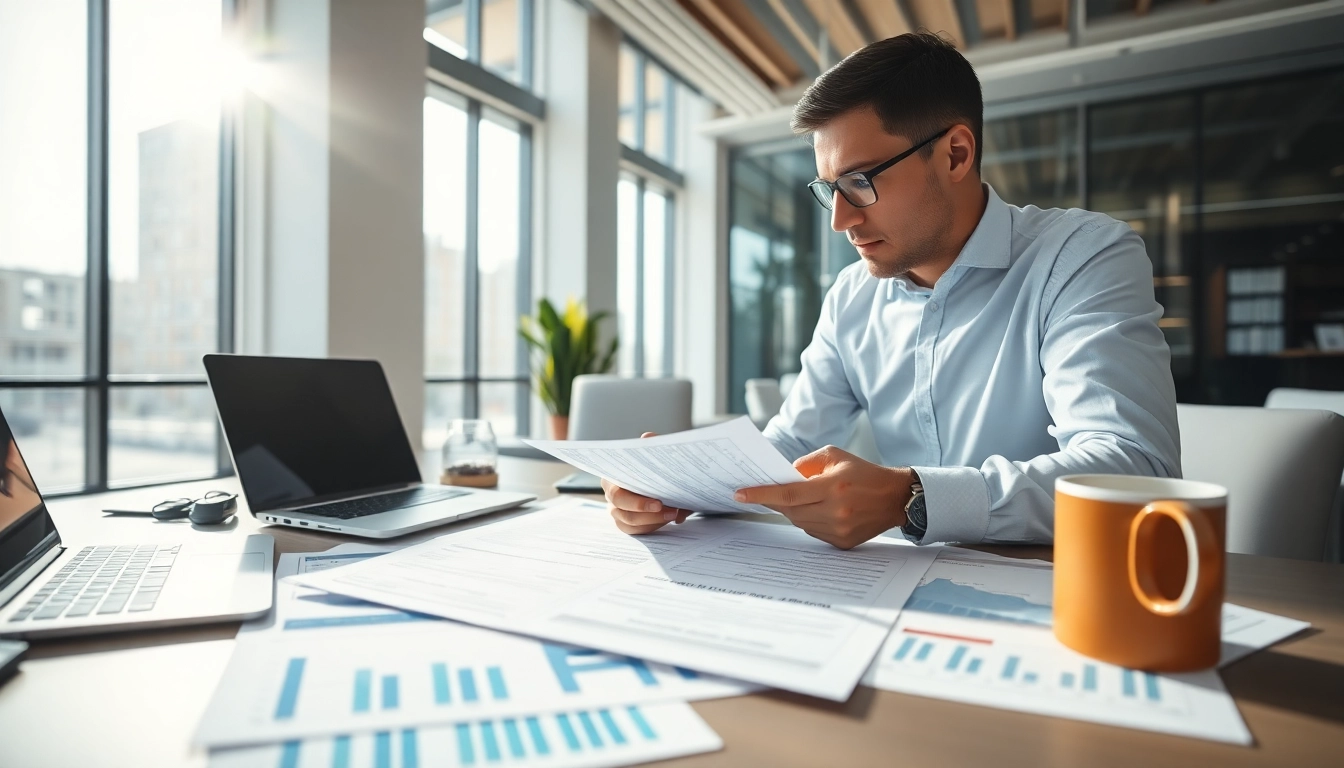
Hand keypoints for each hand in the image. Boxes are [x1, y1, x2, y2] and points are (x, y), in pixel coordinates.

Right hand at [603, 432, 691, 534]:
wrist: (660, 473)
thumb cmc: (652, 463)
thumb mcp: (653, 453)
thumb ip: (650, 445)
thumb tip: (647, 437)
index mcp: (612, 477)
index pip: (617, 494)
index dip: (637, 502)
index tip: (659, 502)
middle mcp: (611, 496)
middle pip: (623, 512)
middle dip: (649, 514)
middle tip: (673, 511)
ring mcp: (617, 511)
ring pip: (630, 523)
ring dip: (655, 521)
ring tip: (676, 513)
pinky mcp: (627, 523)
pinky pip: (638, 531)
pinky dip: (655, 526)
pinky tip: (672, 518)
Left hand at [734, 446, 912, 549]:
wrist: (895, 497)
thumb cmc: (863, 473)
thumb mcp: (834, 456)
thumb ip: (805, 464)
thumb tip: (782, 478)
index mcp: (832, 487)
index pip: (788, 493)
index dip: (761, 494)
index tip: (740, 494)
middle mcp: (836, 511)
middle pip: (790, 510)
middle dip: (775, 502)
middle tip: (763, 494)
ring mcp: (839, 530)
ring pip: (800, 522)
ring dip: (792, 511)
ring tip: (799, 499)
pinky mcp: (842, 543)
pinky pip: (813, 532)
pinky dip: (809, 520)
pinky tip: (818, 510)